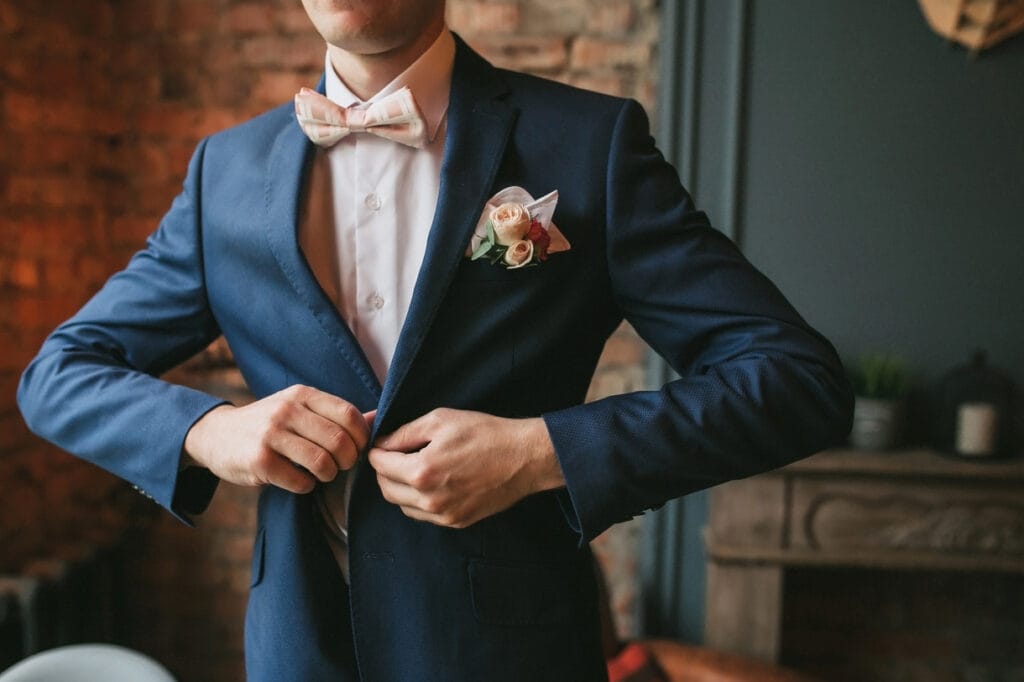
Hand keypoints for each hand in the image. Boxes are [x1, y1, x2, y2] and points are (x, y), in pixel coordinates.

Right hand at [183, 385, 372, 493]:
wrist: (215, 435)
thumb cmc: (269, 424)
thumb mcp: (300, 409)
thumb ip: (336, 414)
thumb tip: (378, 417)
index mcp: (302, 395)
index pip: (349, 415)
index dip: (361, 438)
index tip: (356, 449)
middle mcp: (286, 410)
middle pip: (339, 442)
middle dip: (347, 461)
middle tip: (340, 467)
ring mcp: (271, 435)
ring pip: (322, 463)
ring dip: (328, 476)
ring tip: (320, 474)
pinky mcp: (259, 461)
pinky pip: (300, 481)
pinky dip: (306, 486)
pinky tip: (299, 480)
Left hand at [368, 408, 564, 527]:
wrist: (523, 458)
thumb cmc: (485, 434)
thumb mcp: (440, 420)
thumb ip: (404, 432)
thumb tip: (382, 442)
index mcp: (422, 472)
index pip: (379, 465)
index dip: (377, 450)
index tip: (383, 443)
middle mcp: (429, 499)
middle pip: (386, 489)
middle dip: (384, 470)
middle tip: (395, 454)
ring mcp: (443, 515)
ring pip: (402, 505)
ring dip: (400, 487)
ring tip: (415, 467)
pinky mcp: (457, 522)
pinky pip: (423, 515)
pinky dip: (418, 500)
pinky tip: (431, 483)